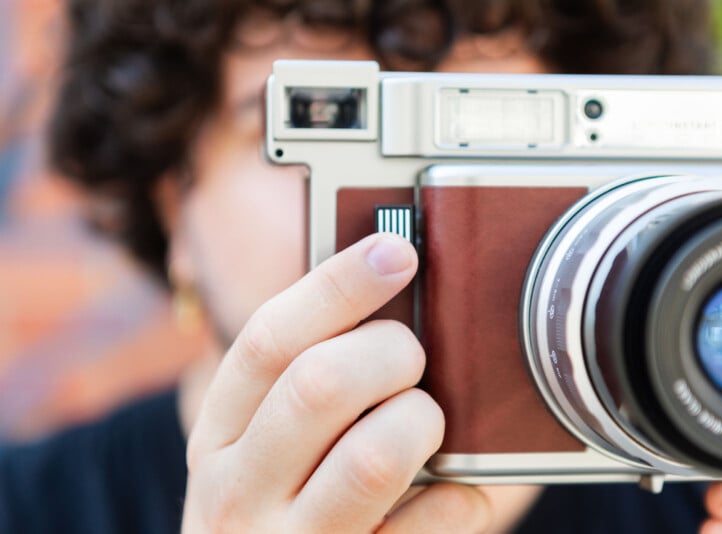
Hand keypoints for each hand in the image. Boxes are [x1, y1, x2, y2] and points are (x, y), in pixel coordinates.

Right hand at [181, 233, 490, 532]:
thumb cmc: (277, 511)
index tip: (396, 251)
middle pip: (320, 384)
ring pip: (374, 455)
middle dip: (390, 351)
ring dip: (420, 421)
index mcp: (217, 436)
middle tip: (413, 355)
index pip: (269, 340)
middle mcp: (237, 491)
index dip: (337, 285)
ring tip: (424, 423)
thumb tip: (386, 294)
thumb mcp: (257, 451)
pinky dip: (460, 498)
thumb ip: (297, 386)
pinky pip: (429, 525)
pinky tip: (454, 490)